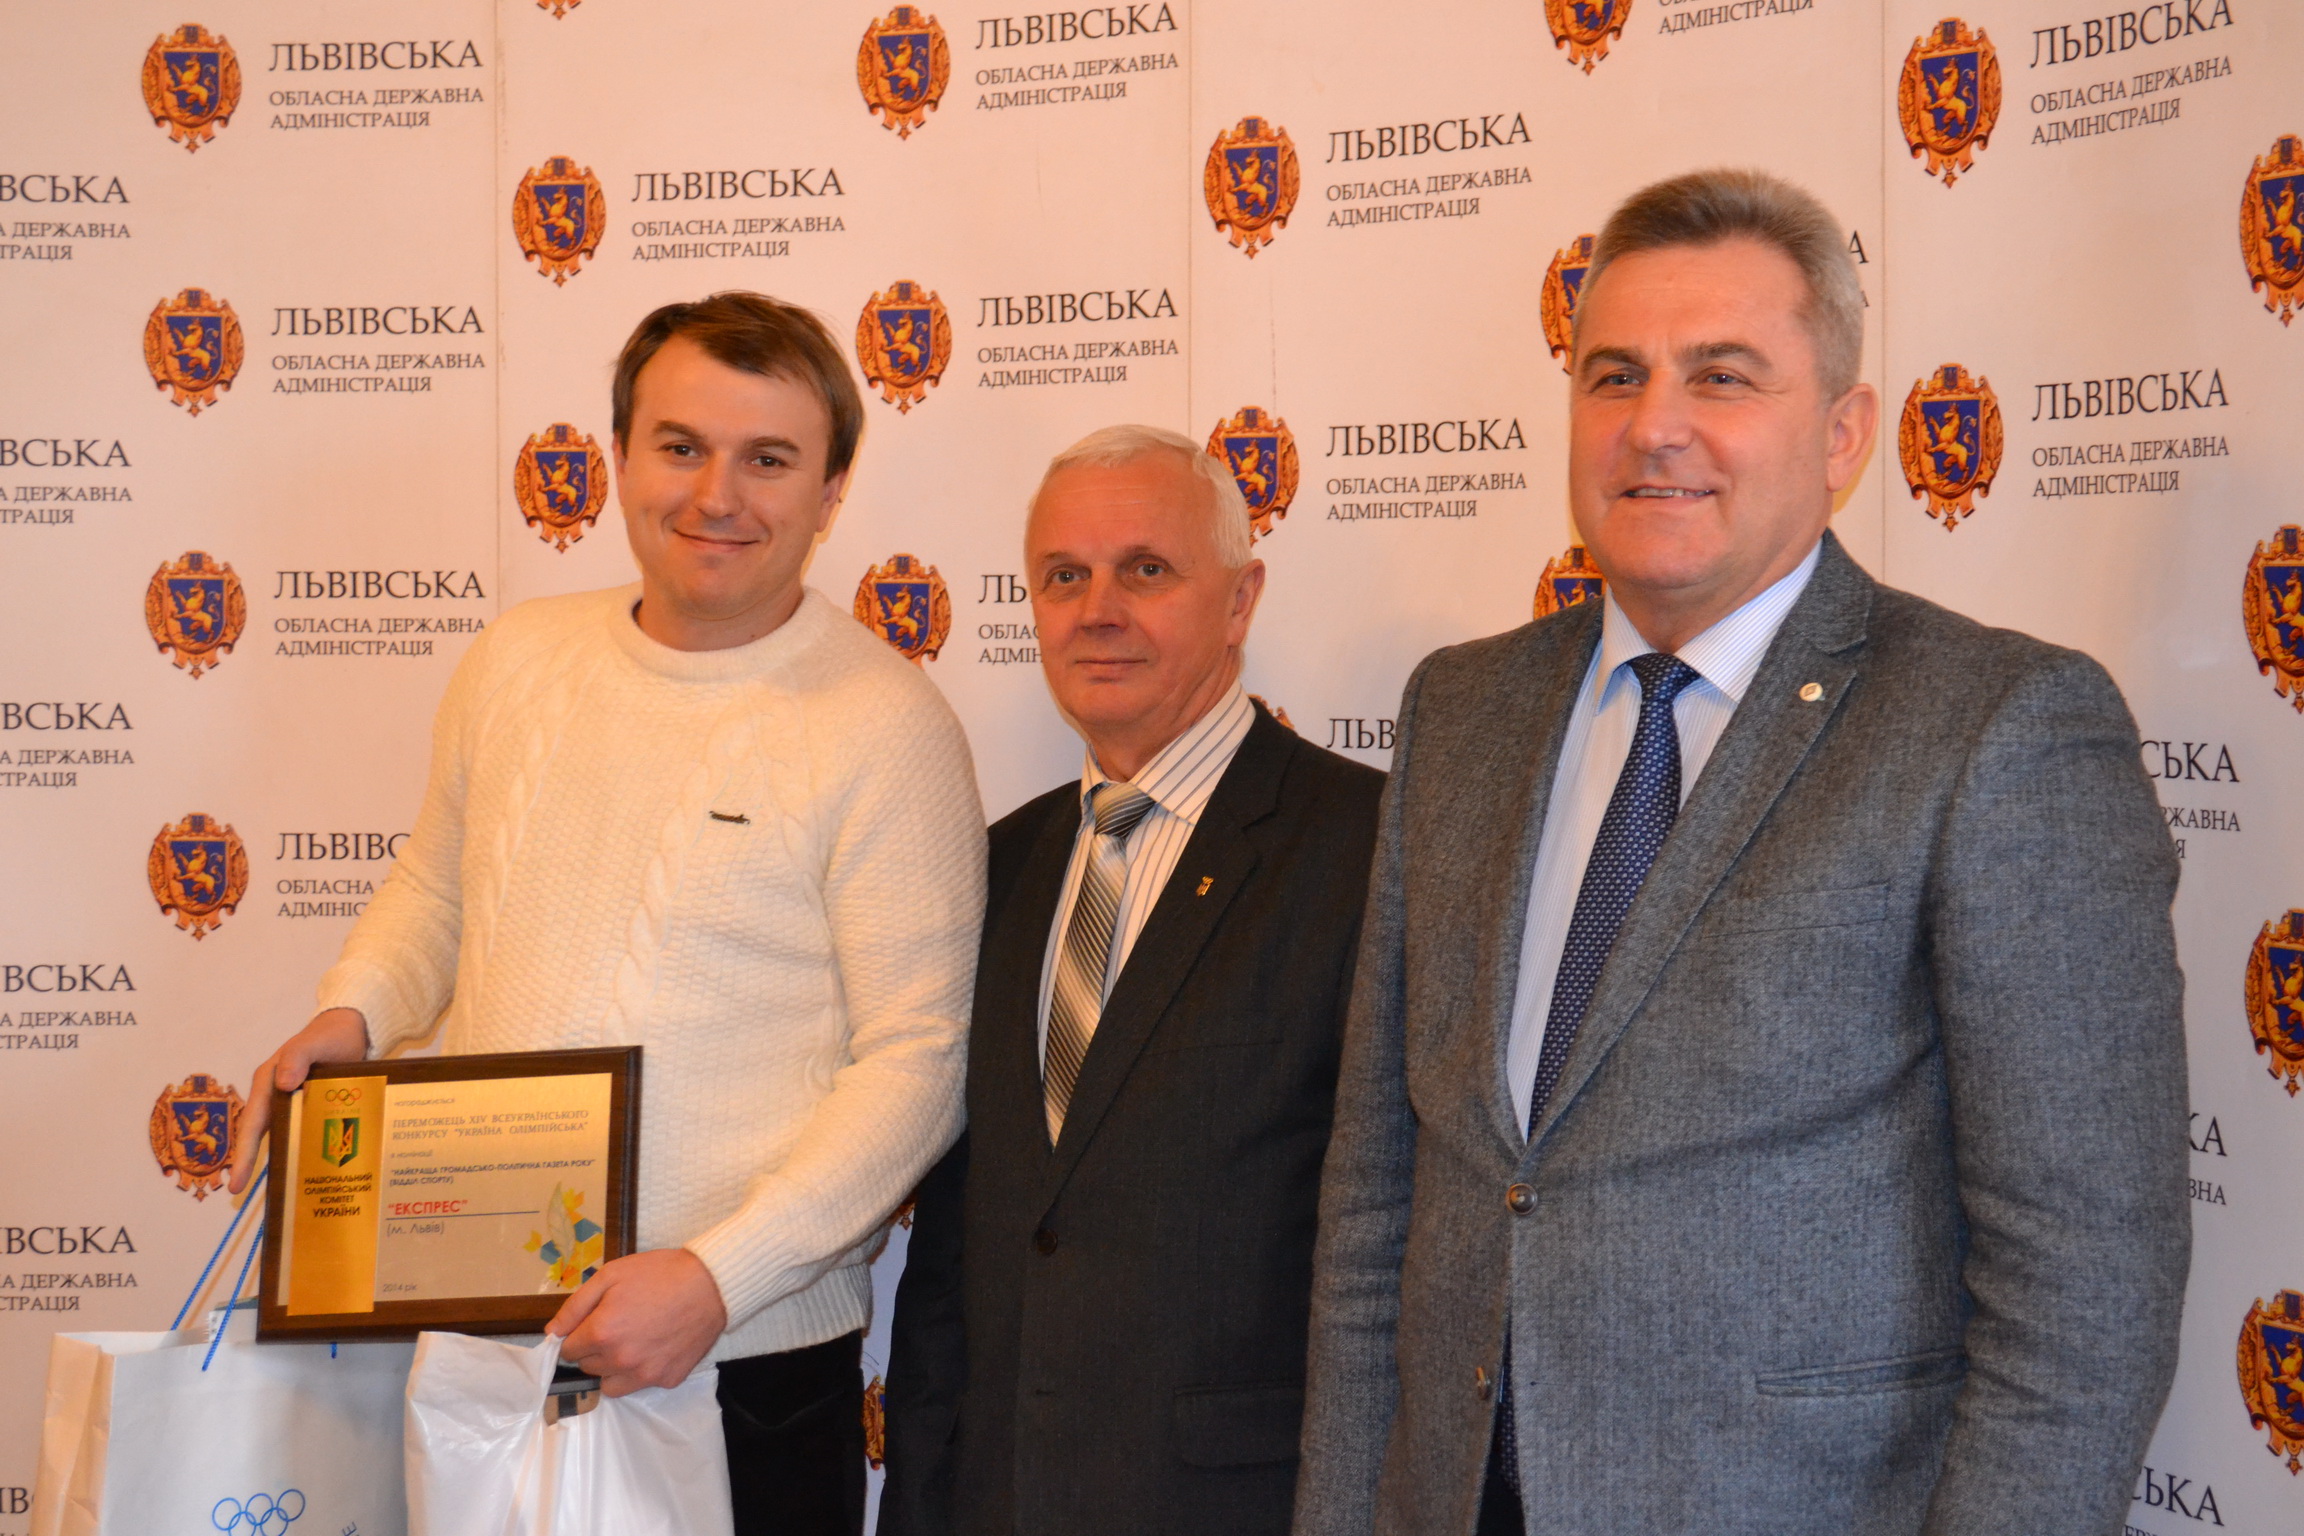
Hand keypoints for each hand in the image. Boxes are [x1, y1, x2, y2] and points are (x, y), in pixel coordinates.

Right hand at [226, 1008, 368, 1194]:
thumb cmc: (332, 1034)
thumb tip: (283, 1082)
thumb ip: (299, 1056)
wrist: (353, 1029)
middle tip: (237, 1191)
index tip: (235, 1180)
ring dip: (274, 1157)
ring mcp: (290, 1100)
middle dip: (247, 1161)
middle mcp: (274, 1093)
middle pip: (259, 1132)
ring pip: (278, 1133)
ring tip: (275, 1188)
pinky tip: (306, 1167)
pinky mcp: (307, 1104)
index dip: (243, 1152)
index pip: (252, 1122)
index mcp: (268, 1081)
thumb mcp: (315, 1043)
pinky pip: (298, 1129)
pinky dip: (297, 1147)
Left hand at [550, 1248, 727, 1396]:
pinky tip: (656, 1346)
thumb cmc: (659, 1274)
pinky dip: (642, 1370)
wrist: (711, 1284)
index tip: (594, 1322)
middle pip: (588, 1367)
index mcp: (601, 1333)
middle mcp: (620, 1360)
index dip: (579, 1334)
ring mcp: (645, 1374)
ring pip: (610, 1384)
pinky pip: (641, 1384)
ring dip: (613, 1367)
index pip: (568, 1351)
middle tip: (618, 1324)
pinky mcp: (667, 1380)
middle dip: (595, 1348)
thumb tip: (553, 1332)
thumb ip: (576, 1306)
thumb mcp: (611, 1275)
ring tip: (633, 1341)